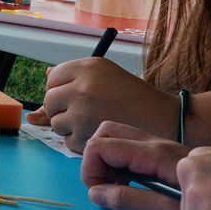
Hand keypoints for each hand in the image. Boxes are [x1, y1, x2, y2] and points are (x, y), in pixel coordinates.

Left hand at [41, 58, 170, 150]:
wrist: (164, 119)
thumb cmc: (135, 97)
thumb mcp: (107, 75)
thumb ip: (75, 76)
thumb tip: (46, 74)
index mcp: (88, 67)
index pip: (53, 78)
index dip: (59, 89)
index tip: (70, 96)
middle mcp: (82, 87)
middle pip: (50, 101)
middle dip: (61, 109)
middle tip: (82, 113)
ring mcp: (81, 112)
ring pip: (56, 123)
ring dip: (70, 127)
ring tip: (94, 123)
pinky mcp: (85, 135)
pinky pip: (68, 141)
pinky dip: (80, 142)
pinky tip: (99, 134)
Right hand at [79, 123, 187, 209]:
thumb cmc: (210, 205)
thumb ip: (132, 201)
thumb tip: (95, 193)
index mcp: (154, 154)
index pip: (100, 146)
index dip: (90, 171)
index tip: (100, 194)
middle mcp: (155, 142)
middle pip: (105, 131)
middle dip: (94, 160)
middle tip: (106, 187)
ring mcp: (161, 144)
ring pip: (116, 135)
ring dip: (106, 159)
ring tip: (117, 186)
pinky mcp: (165, 150)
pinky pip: (130, 144)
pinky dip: (119, 159)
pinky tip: (131, 183)